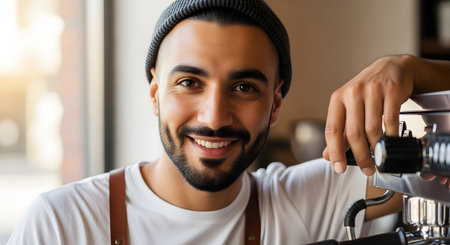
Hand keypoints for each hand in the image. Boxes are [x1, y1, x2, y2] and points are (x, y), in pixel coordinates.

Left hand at [322, 55, 413, 175]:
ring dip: (376, 148)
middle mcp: (352, 93)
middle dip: (360, 155)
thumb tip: (328, 155)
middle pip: (353, 132)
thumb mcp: (349, 107)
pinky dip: (391, 137)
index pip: (332, 130)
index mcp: (338, 99)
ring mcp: (372, 91)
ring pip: (372, 129)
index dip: (335, 152)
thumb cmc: (367, 91)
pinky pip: (391, 120)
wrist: (392, 67)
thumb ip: (339, 131)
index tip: (339, 167)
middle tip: (366, 168)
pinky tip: (390, 143)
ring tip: (379, 158)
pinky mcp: (391, 91)